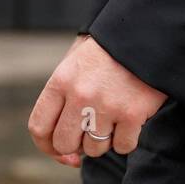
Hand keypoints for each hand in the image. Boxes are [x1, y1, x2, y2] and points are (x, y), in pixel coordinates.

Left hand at [29, 34, 167, 166]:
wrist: (145, 32)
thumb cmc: (108, 50)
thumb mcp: (76, 60)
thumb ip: (61, 95)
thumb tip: (57, 142)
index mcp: (61, 80)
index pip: (39, 127)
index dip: (47, 146)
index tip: (62, 151)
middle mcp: (79, 95)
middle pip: (64, 144)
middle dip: (76, 146)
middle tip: (90, 133)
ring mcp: (105, 106)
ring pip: (94, 149)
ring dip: (103, 140)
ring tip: (112, 116)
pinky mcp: (132, 115)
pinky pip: (122, 147)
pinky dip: (127, 139)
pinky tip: (130, 119)